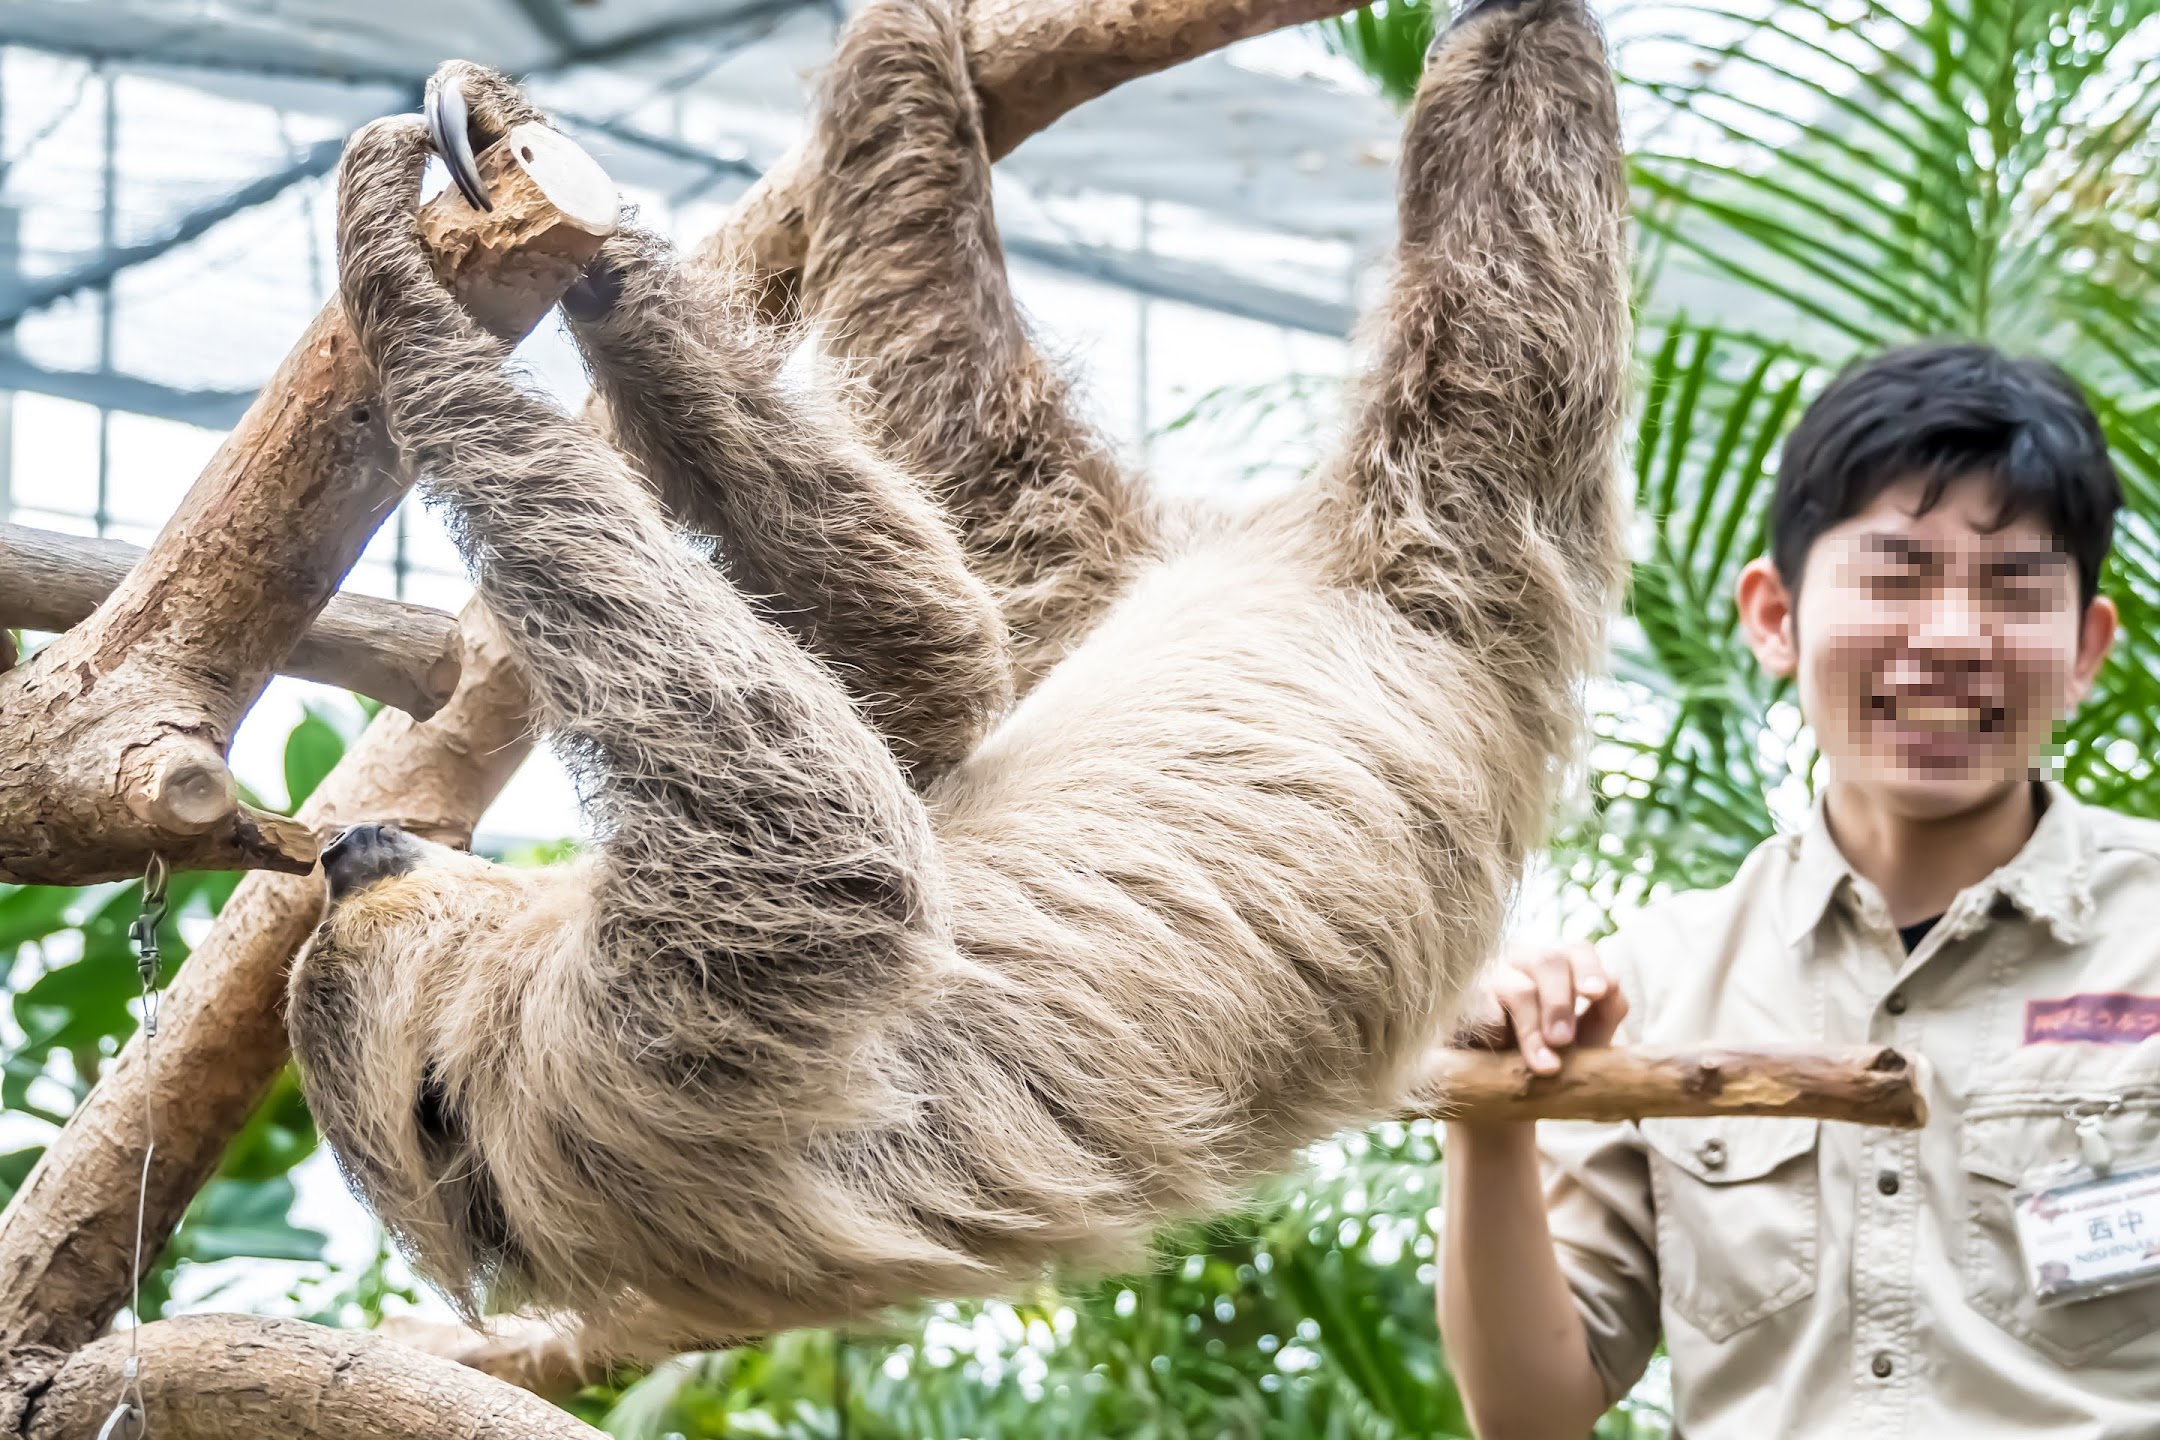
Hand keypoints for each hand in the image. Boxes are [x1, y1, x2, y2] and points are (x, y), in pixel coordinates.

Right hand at [1456, 940, 1627, 1075]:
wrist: (1489, 1090)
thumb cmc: (1539, 1055)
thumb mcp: (1582, 1040)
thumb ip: (1605, 1012)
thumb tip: (1613, 988)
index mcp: (1553, 965)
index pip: (1577, 951)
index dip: (1590, 969)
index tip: (1597, 994)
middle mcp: (1519, 961)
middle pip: (1549, 961)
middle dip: (1563, 1004)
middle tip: (1564, 1042)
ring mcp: (1486, 977)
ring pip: (1519, 989)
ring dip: (1535, 1029)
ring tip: (1545, 1066)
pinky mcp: (1459, 1000)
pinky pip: (1482, 1009)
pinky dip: (1498, 1032)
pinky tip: (1500, 1051)